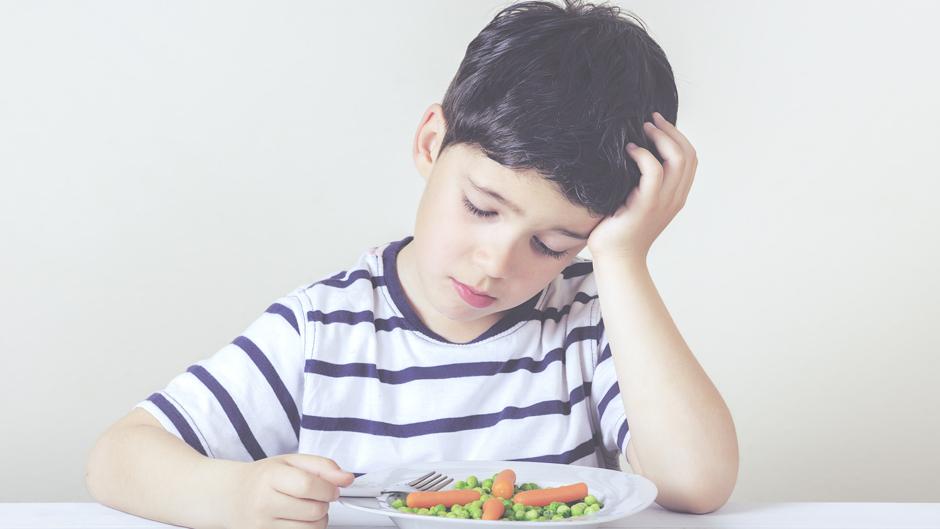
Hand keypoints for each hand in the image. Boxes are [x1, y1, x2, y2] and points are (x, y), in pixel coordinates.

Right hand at [225, 454, 354, 528]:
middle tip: (315, 498)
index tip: (332, 489)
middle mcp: (263, 503)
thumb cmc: (263, 477)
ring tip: (307, 509)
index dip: (329, 489)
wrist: (232, 496)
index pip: (309, 486)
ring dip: (318, 520)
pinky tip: (298, 521)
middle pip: (314, 511)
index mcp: (270, 477)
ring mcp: (262, 526)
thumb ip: (322, 466)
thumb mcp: (291, 462)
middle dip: (324, 504)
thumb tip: (347, 478)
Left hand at [587, 111, 697, 263]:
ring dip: (661, 138)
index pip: (690, 158)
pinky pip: (654, 171)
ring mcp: (664, 202)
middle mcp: (675, 197)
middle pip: (688, 154)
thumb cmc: (620, 230)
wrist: (616, 259)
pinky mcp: (646, 205)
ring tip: (642, 129)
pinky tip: (630, 150)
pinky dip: (643, 155)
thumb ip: (643, 181)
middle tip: (650, 120)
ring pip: (677, 158)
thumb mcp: (637, 200)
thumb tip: (634, 153)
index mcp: (676, 196)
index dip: (678, 136)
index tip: (658, 123)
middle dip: (671, 131)